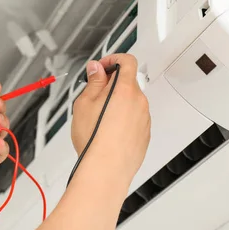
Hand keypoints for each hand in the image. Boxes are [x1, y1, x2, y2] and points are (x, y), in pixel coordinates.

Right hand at [71, 54, 150, 180]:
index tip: (102, 67)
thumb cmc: (95, 139)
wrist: (106, 169)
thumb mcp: (84, 103)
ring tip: (99, 119)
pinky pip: (134, 119)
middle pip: (128, 83)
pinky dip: (123, 120)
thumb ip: (93, 81)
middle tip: (93, 96)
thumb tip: (96, 69)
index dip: (113, 60)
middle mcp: (139, 102)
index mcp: (125, 89)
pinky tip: (108, 132)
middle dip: (111, 85)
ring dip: (117, 104)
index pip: (127, 61)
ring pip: (131, 102)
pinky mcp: (144, 134)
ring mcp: (144, 119)